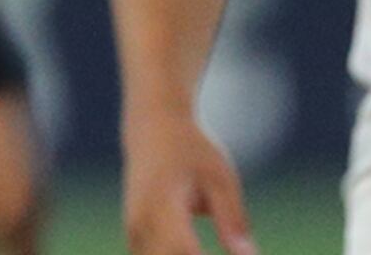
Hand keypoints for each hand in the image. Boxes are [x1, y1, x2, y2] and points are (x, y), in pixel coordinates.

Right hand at [120, 114, 255, 254]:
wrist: (151, 128)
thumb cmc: (192, 150)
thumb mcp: (220, 178)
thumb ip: (233, 221)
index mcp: (163, 204)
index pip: (185, 252)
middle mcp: (141, 223)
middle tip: (237, 254)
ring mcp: (133, 234)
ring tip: (214, 252)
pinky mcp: (134, 240)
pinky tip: (196, 252)